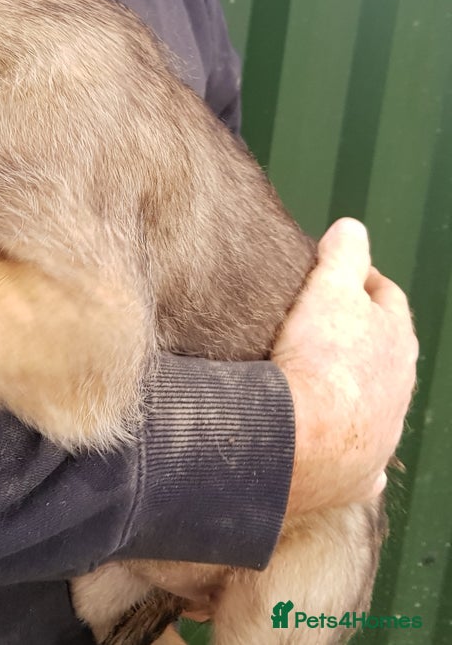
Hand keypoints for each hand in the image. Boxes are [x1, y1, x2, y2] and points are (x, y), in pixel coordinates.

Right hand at [273, 218, 416, 515]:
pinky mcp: (358, 474)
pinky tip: (338, 448)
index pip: (385, 298)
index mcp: (397, 341)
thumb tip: (352, 226)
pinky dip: (353, 451)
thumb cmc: (318, 361)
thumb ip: (344, 255)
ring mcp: (382, 434)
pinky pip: (362, 462)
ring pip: (378, 405)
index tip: (336, 275)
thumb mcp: (329, 291)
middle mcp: (399, 390)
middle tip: (323, 325)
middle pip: (386, 353)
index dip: (360, 281)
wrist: (301, 437)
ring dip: (356, 391)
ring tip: (319, 382)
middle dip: (362, 337)